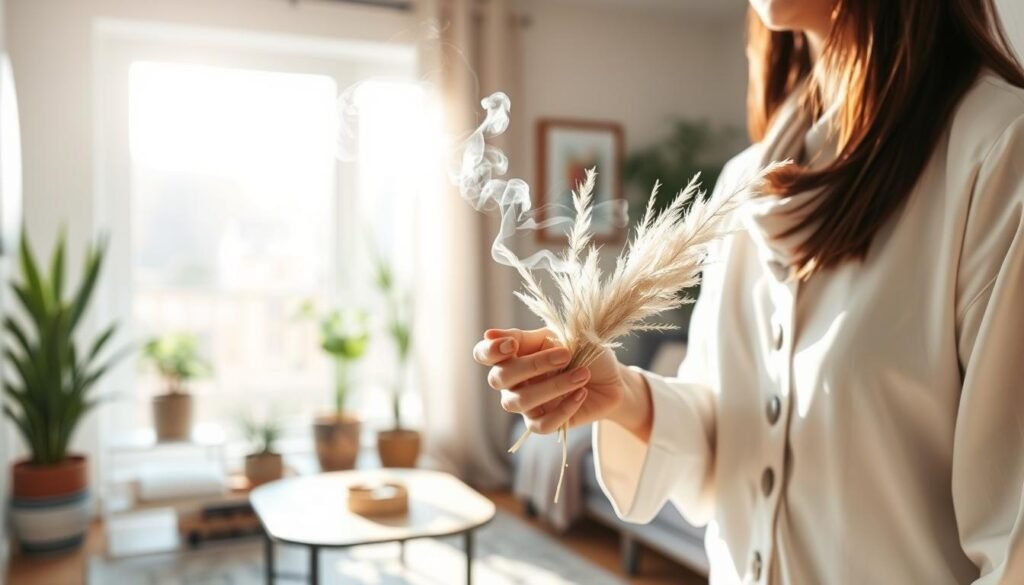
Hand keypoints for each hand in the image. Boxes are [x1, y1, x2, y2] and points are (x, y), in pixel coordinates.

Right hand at [472, 327, 636, 434]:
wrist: (611, 378)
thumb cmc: (580, 352)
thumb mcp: (557, 336)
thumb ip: (526, 338)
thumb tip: (489, 333)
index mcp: (512, 355)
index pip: (483, 354)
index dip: (490, 351)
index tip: (512, 345)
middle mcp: (511, 382)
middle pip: (499, 378)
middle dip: (532, 366)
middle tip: (565, 355)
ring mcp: (524, 405)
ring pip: (521, 401)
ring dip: (553, 387)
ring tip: (582, 375)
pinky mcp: (542, 423)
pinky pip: (541, 424)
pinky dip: (563, 409)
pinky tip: (582, 394)